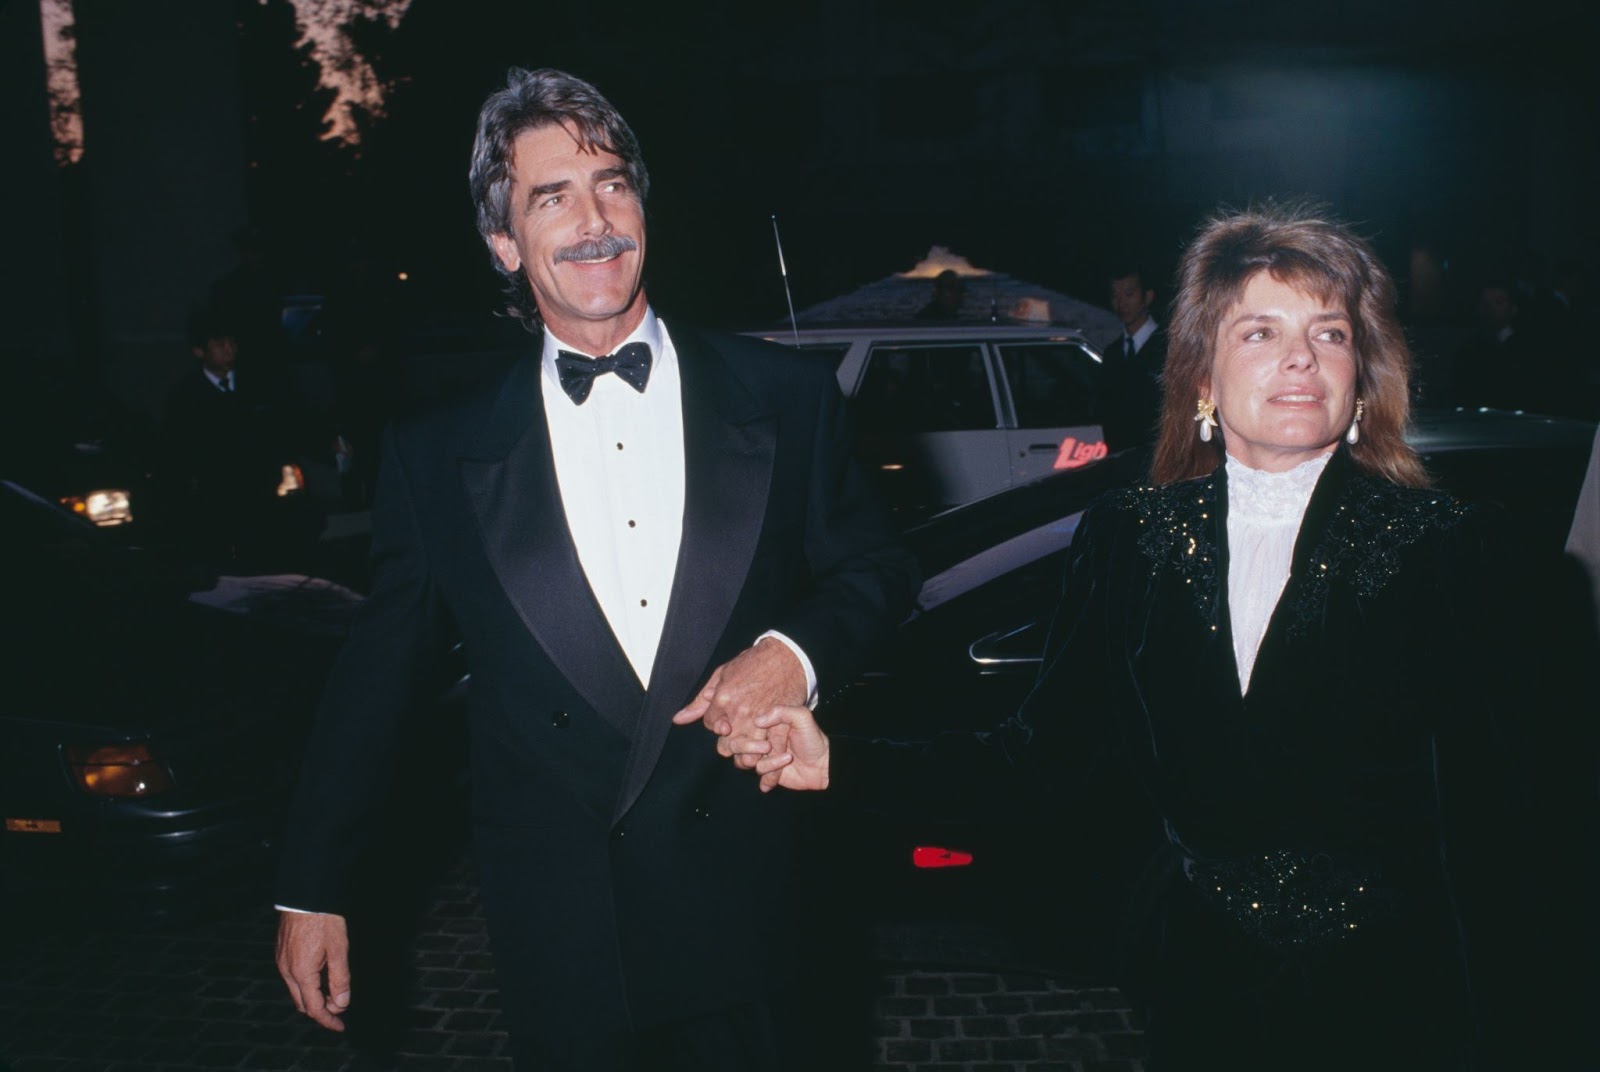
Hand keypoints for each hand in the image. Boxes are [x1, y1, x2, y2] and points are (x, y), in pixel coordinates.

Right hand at [276, 910, 350, 1031]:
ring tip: (332, 994)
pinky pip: (292, 978)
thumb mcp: (338, 949)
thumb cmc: (324, 919)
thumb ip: (340, 978)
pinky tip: (319, 978)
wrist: (305, 895)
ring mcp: (281, 961)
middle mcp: (286, 970)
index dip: (328, 1020)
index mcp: (301, 973)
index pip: (314, 1008)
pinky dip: (306, 985)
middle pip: (302, 1003)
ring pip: (296, 991)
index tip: (340, 1026)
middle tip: (339, 1011)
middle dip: (320, 1011)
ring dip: (313, 997)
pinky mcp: (281, 952)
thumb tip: (341, 1003)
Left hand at [672, 639, 806, 769]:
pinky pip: (772, 752)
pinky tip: (768, 751)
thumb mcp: (722, 675)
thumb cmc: (753, 662)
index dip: (716, 723)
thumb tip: (678, 719)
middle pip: (726, 747)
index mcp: (723, 699)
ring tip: (752, 748)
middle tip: (736, 736)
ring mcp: (761, 720)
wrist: (786, 655)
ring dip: (749, 754)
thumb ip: (700, 701)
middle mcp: (740, 713)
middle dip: (729, 745)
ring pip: (748, 756)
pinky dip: (769, 757)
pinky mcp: (781, 724)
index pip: (710, 726)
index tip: (725, 718)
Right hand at [737, 705, 830, 791]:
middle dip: (746, 747)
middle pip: (734, 744)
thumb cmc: (812, 738)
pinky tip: (785, 766)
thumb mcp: (802, 717)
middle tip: (768, 746)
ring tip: (786, 757)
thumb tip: (757, 720)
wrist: (823, 764)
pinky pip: (758, 772)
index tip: (733, 728)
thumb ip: (782, 712)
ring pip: (744, 761)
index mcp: (764, 723)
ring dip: (765, 761)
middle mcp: (758, 739)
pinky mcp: (765, 772)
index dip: (734, 726)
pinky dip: (771, 772)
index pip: (741, 723)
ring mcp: (760, 756)